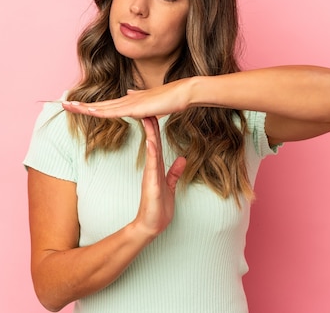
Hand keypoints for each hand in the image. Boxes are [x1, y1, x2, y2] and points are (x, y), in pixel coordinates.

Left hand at [62, 78, 193, 118]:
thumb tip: (129, 92)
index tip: (76, 106)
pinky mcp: (135, 107)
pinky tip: (89, 111)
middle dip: (80, 105)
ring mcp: (129, 103)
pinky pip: (114, 111)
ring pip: (102, 107)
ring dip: (84, 107)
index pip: (104, 105)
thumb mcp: (149, 102)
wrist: (181, 93)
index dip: (89, 106)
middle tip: (63, 104)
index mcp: (127, 102)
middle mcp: (125, 100)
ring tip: (68, 106)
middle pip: (98, 105)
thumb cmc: (168, 99)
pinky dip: (100, 111)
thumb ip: (138, 99)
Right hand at [132, 116, 185, 238]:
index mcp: (156, 167)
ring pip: (151, 149)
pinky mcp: (151, 183)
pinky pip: (152, 165)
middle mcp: (152, 168)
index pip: (156, 143)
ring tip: (147, 117)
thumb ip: (174, 172)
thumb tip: (182, 159)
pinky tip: (151, 142)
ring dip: (150, 133)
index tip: (155, 113)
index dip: (156, 128)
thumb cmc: (159, 208)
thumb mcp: (170, 186)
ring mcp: (151, 174)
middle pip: (152, 141)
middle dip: (151, 124)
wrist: (152, 225)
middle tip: (147, 106)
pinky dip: (152, 153)